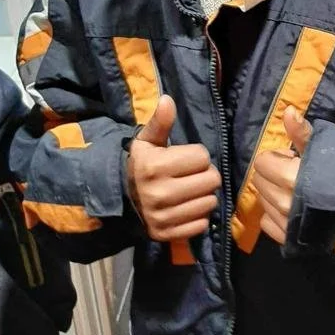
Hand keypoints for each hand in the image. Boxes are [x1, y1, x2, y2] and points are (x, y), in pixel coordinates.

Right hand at [128, 95, 220, 241]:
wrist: (122, 198)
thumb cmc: (142, 164)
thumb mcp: (148, 141)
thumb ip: (160, 122)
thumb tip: (168, 100)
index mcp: (154, 167)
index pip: (203, 157)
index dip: (197, 156)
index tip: (184, 159)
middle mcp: (159, 194)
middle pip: (211, 180)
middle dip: (205, 175)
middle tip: (192, 175)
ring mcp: (163, 217)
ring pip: (210, 203)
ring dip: (204, 195)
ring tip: (190, 191)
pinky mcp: (167, 234)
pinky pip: (201, 224)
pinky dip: (198, 216)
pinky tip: (186, 207)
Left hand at [253, 106, 311, 244]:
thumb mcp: (331, 149)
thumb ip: (303, 134)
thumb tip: (287, 112)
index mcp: (291, 178)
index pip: (262, 162)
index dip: (278, 156)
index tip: (295, 158)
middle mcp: (284, 203)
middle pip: (260, 182)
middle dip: (273, 173)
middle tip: (298, 173)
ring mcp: (287, 224)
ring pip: (263, 202)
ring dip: (275, 193)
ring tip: (299, 191)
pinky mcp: (292, 241)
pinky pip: (269, 224)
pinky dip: (275, 214)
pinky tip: (294, 209)